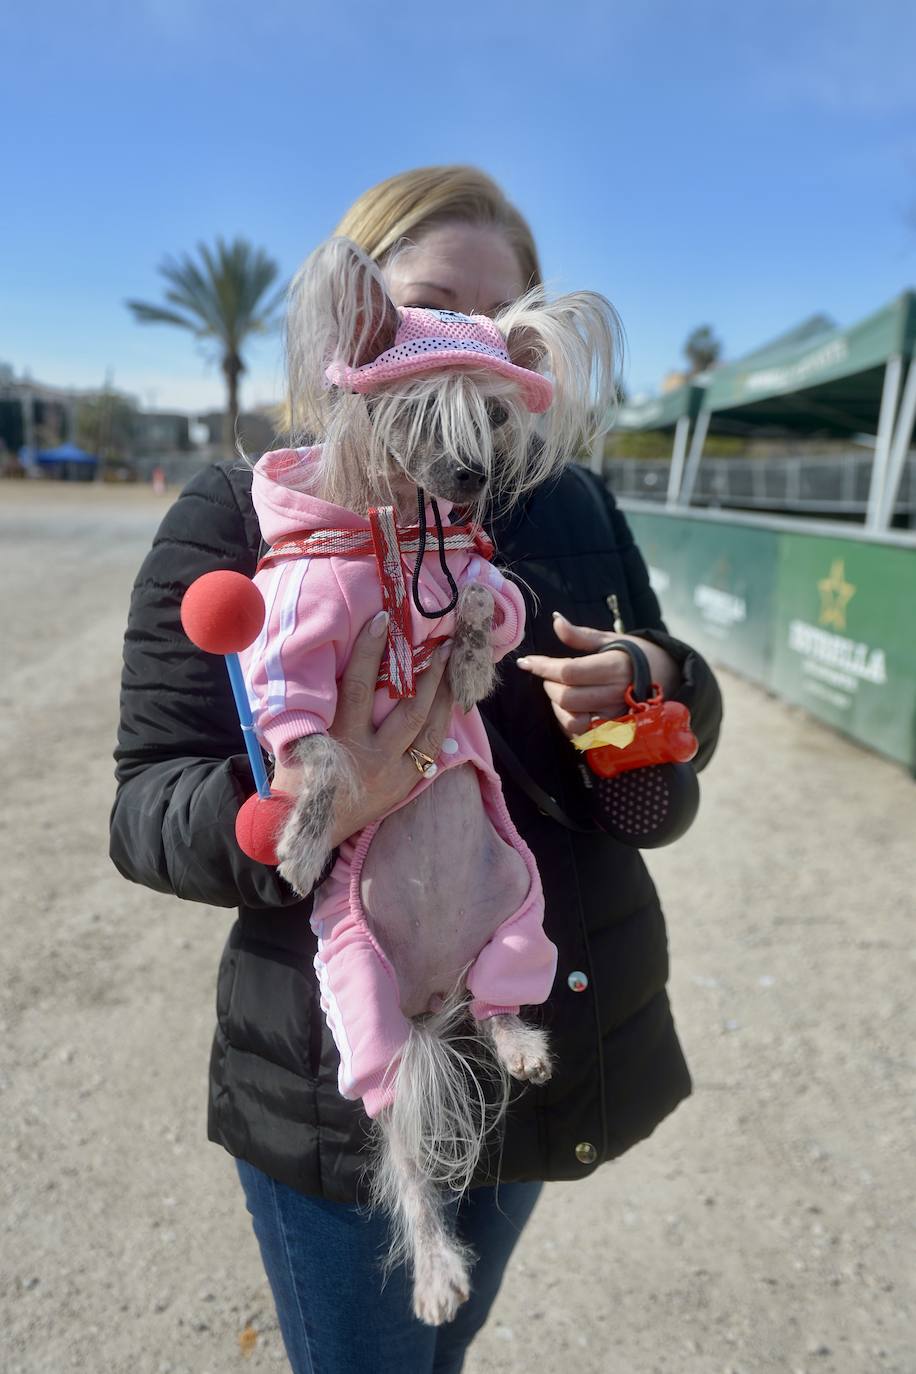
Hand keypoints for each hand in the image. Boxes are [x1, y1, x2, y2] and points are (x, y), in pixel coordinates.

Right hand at [271, 611, 453, 846]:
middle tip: (440, 642)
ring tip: (450, 665)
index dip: (370, 651)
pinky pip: (433, 749)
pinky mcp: (406, 785)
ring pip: (429, 728)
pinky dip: (443, 723)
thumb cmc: (297, 777)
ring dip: (443, 694)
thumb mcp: (298, 740)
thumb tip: (332, 661)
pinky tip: (450, 701)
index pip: (360, 687)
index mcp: (340, 741)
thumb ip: (319, 707)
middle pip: (409, 708)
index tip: (382, 621)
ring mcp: (394, 773)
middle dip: (427, 673)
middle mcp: (372, 757)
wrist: (308, 827)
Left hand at [516, 612, 680, 737]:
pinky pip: (582, 734)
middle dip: (548, 685)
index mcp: (613, 667)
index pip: (568, 671)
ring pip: (571, 719)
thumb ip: (581, 636)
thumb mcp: (611, 639)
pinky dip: (568, 723)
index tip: (526, 662)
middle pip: (566, 697)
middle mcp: (615, 693)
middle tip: (549, 676)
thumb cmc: (636, 655)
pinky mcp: (615, 731)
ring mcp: (615, 715)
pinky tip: (569, 709)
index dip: (542, 667)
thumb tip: (556, 620)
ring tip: (560, 692)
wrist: (669, 678)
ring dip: (557, 707)